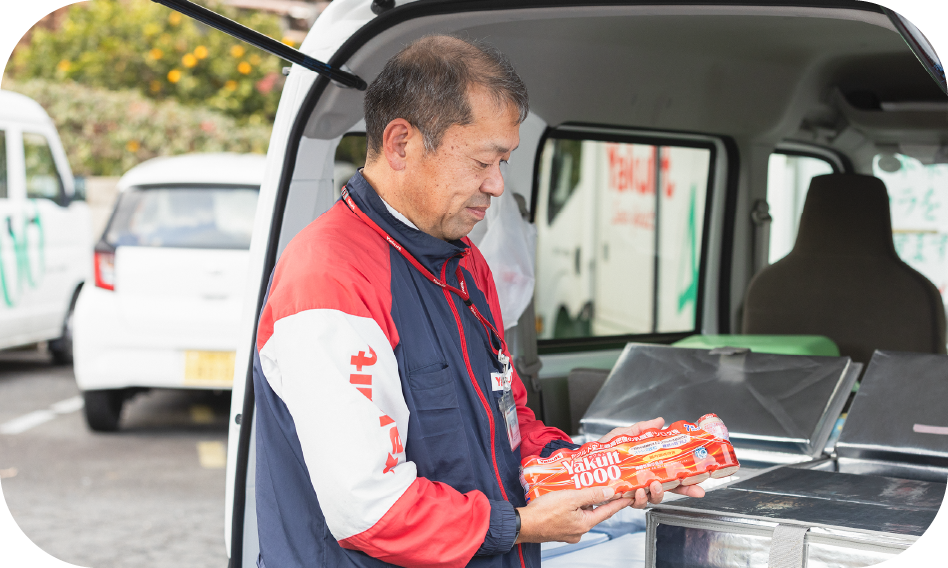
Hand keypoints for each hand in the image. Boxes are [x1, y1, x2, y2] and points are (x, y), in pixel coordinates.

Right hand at [516, 486, 631, 543]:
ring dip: (582, 502)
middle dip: (597, 499)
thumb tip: (608, 492)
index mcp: (585, 523)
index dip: (618, 503)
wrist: (523, 525)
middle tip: (600, 486)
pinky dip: (572, 508)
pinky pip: (571, 517)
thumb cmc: (543, 513)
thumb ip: (591, 494)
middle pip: (594, 512)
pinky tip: (564, 499)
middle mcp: (579, 531)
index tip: (627, 497)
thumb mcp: (570, 498)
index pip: (607, 512)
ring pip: (581, 514)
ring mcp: (569, 532)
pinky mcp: (560, 530)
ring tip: (578, 489)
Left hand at [596, 417, 705, 506]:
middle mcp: (644, 481)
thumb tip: (659, 421)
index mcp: (649, 467)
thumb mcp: (623, 435)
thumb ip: (642, 429)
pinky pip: (636, 503)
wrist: (584, 460)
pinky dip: (639, 498)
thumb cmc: (603, 450)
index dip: (688, 482)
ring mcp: (635, 490)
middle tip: (681, 485)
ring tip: (654, 484)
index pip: (673, 476)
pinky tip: (637, 491)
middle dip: (681, 491)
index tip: (701, 484)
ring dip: (657, 493)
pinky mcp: (623, 498)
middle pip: (669, 490)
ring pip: (654, 498)